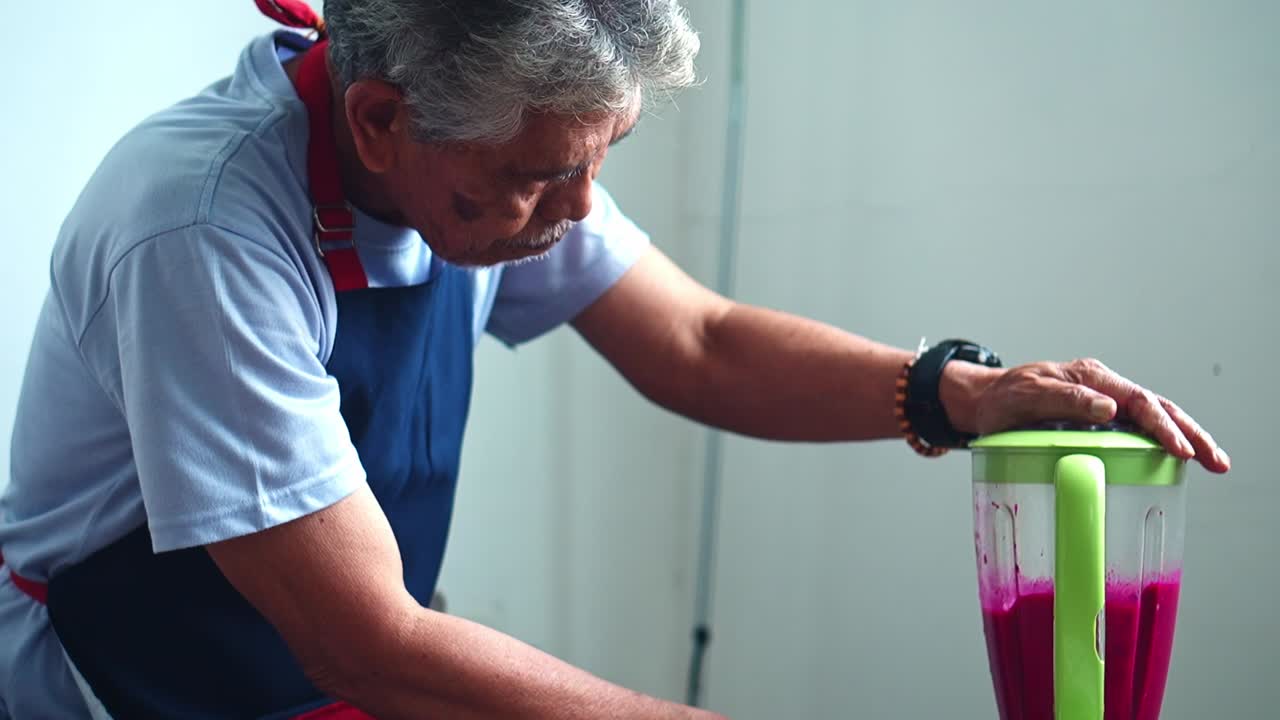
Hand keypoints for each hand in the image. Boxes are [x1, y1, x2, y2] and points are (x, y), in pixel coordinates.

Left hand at [968, 358, 1229, 472]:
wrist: (984, 400)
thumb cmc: (1002, 399)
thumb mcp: (1027, 395)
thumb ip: (1065, 399)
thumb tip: (1110, 408)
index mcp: (1090, 378)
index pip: (1138, 401)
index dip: (1162, 427)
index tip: (1180, 450)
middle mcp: (1103, 387)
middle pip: (1158, 408)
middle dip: (1191, 433)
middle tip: (1216, 462)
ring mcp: (1104, 403)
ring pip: (1154, 418)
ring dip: (1185, 438)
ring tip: (1213, 463)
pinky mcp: (1100, 420)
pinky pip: (1137, 430)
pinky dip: (1161, 443)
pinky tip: (1178, 461)